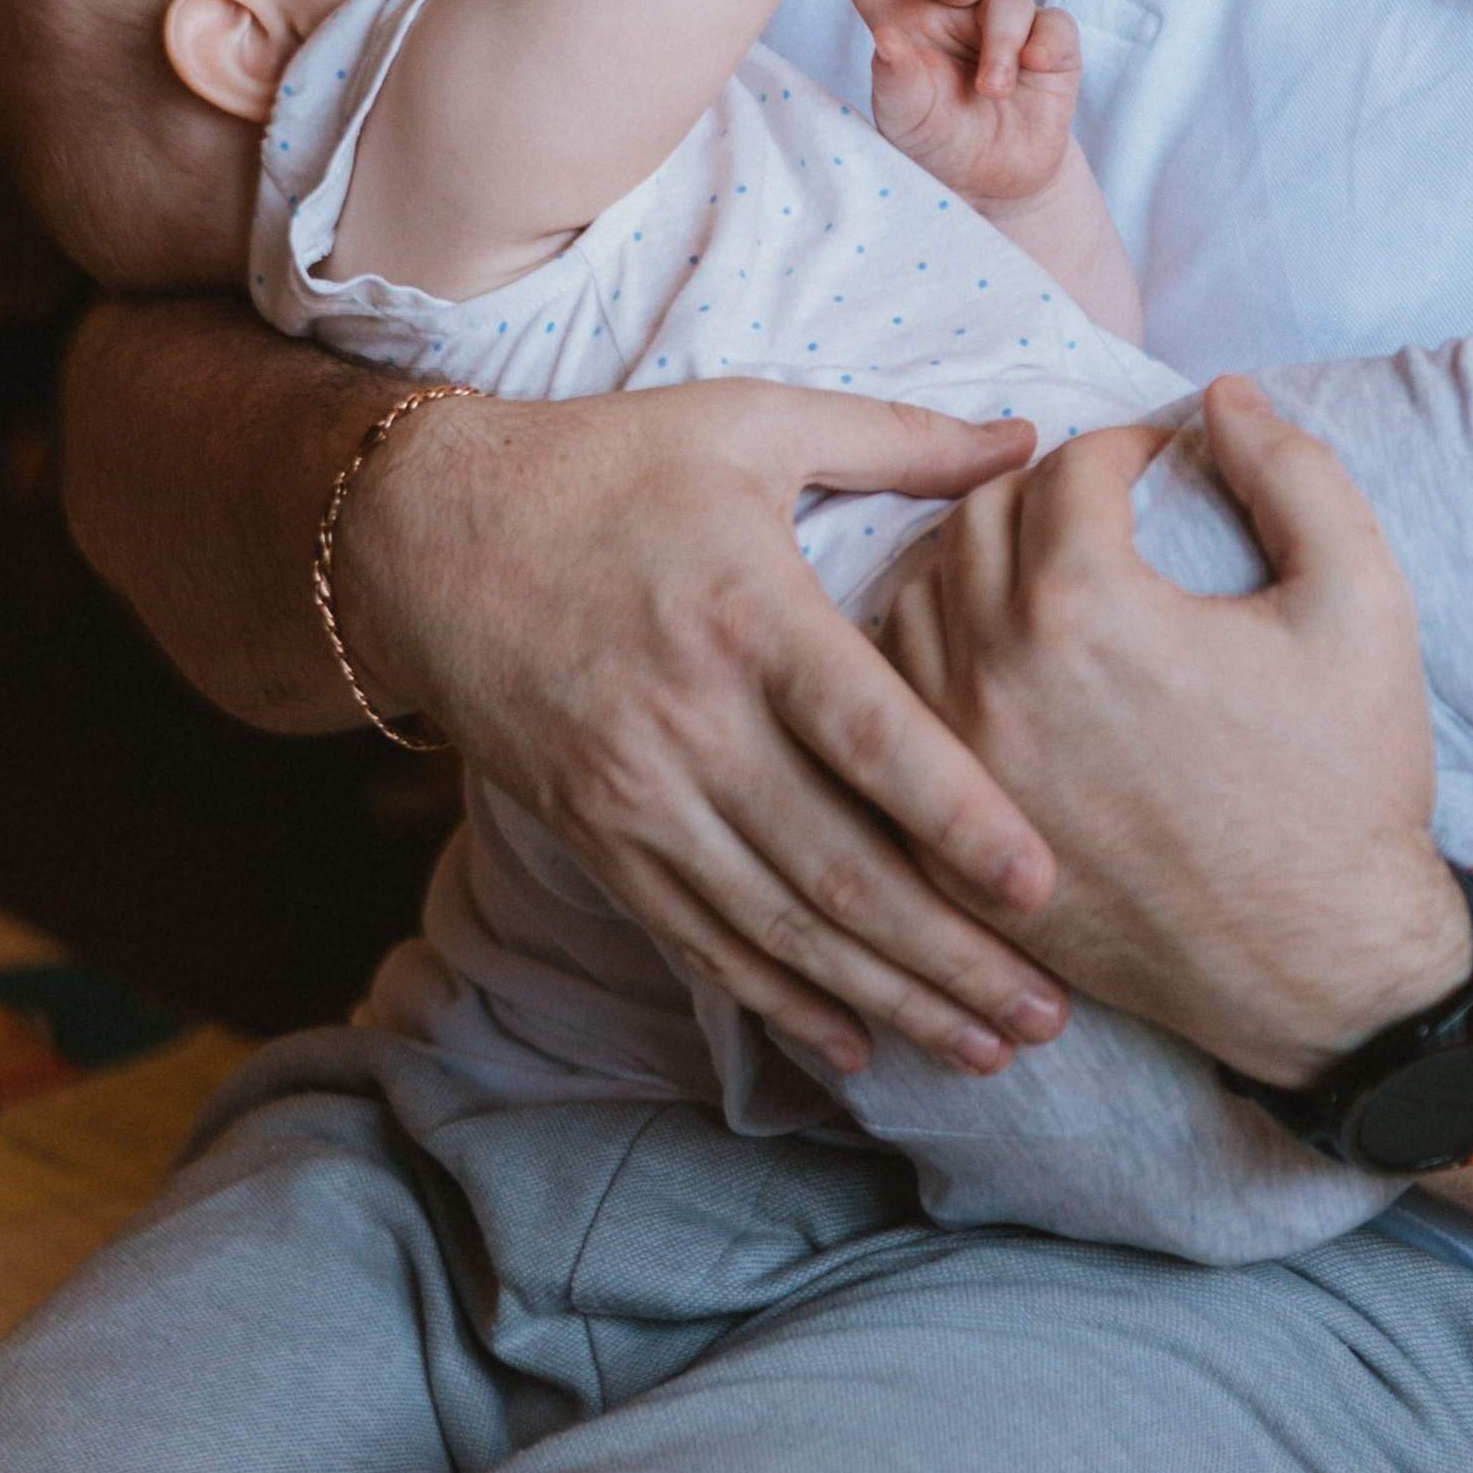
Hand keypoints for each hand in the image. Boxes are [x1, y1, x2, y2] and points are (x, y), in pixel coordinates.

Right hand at [342, 378, 1073, 1078]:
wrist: (423, 534)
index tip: (1041, 885)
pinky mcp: (599, 839)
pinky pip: (700, 943)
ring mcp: (638, 794)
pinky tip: (855, 1047)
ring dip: (887, 1000)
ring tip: (986, 1052)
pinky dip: (780, 1005)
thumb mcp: (748, 420)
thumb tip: (1027, 437)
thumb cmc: (604, 466)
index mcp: (747, 615)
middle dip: (950, 953)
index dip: (957, 817)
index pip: (867, 738)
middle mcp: (692, 722)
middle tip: (1049, 1013)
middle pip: (837, 867)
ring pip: (778, 928)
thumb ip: (897, 437)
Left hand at [826, 0, 1082, 210]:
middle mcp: (952, 13)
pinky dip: (1045, 40)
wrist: (995, 182)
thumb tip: (887, 41)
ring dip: (1001, 41)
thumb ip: (896, 83)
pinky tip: (1035, 65)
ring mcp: (1004, 26)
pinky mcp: (1049, 45)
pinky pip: (1054, 23)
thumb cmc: (936, 139)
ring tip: (992, 90)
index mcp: (902, 20)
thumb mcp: (905, 121)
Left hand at [882, 378, 1469, 1084]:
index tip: (1161, 461)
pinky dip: (930, 668)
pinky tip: (992, 664)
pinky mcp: (941, 849)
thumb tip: (1224, 396)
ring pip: (913, 607)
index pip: (1063, 470)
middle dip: (1039, 491)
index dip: (1123, 447)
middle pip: (973, 522)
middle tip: (1098, 507)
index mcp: (1086, 611)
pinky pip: (893, 719)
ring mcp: (956, 773)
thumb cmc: (1347, 783)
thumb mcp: (1362, 599)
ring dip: (971, 567)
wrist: (1324, 969)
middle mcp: (993, 682)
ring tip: (1041, 573)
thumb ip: (1295, 471)